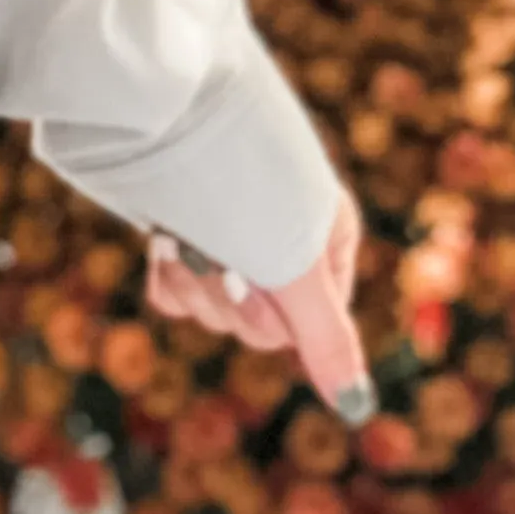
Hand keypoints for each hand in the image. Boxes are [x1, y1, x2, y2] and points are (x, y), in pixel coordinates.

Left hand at [147, 189, 373, 422]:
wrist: (157, 105)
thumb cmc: (238, 180)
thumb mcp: (292, 264)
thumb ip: (324, 337)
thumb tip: (357, 408)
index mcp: (326, 237)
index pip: (313, 327)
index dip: (278, 316)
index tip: (261, 281)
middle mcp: (281, 236)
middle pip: (260, 324)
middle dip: (230, 298)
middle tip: (218, 255)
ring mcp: (228, 232)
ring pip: (214, 307)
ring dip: (194, 280)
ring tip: (182, 234)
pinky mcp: (182, 227)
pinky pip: (178, 289)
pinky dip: (168, 273)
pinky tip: (161, 239)